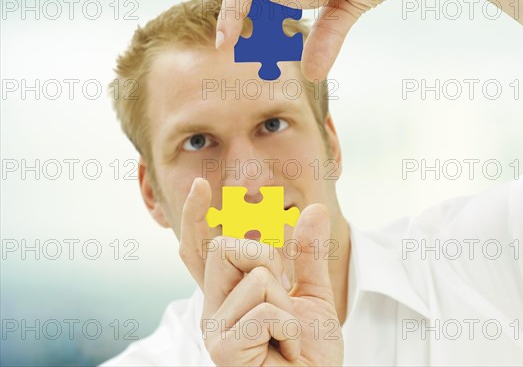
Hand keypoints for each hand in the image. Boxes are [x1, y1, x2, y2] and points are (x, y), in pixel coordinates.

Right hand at [178, 178, 342, 365]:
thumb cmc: (308, 353)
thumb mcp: (313, 295)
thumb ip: (308, 255)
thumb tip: (314, 209)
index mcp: (230, 295)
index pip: (202, 250)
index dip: (196, 217)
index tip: (199, 185)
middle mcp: (214, 308)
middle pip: (226, 247)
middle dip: (266, 259)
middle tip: (283, 297)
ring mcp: (215, 329)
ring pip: (256, 278)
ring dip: (287, 305)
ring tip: (286, 335)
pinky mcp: (223, 349)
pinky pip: (264, 310)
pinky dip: (288, 328)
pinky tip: (285, 350)